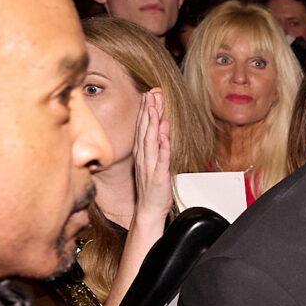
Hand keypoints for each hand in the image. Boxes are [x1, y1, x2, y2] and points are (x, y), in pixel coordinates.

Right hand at [132, 89, 173, 222]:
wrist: (148, 211)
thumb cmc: (152, 189)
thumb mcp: (153, 164)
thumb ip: (156, 147)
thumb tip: (159, 130)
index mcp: (142, 154)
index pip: (142, 129)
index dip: (145, 111)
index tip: (148, 95)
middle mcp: (144, 158)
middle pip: (145, 130)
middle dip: (147, 111)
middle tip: (150, 94)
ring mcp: (150, 166)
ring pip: (150, 141)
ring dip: (152, 123)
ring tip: (155, 108)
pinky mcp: (158, 176)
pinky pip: (161, 158)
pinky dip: (163, 145)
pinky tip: (163, 134)